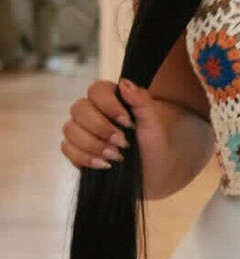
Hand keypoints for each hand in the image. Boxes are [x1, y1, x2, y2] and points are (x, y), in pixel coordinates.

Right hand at [59, 77, 170, 197]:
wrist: (152, 175)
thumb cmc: (154, 146)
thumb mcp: (154, 123)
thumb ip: (141, 100)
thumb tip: (124, 83)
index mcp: (113, 100)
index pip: (96, 89)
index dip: (108, 104)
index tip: (127, 122)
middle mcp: (94, 112)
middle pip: (79, 108)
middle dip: (100, 128)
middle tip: (122, 142)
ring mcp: (82, 131)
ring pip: (69, 129)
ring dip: (93, 144)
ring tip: (115, 155)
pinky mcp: (76, 150)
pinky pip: (66, 148)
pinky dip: (84, 157)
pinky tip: (104, 164)